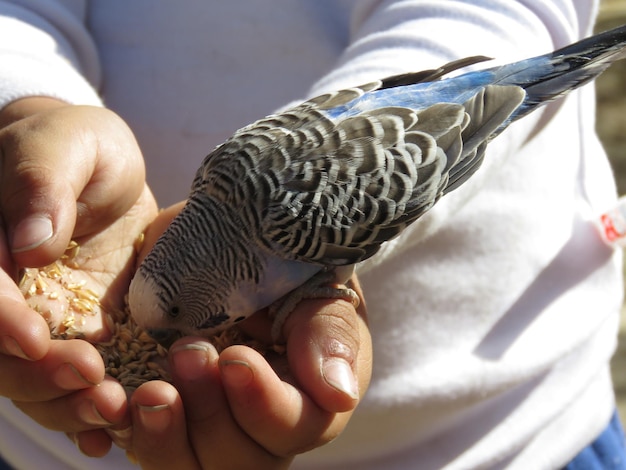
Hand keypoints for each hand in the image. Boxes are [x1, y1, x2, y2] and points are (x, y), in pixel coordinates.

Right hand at [0, 98, 157, 455]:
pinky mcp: (90, 337)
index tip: (38, 336)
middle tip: (93, 380)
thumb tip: (29, 238)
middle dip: (41, 376)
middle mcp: (10, 299)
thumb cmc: (79, 147)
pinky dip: (92, 411)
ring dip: (70, 405)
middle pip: (3, 355)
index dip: (0, 321)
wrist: (108, 173)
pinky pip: (80, 382)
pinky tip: (118, 430)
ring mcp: (48, 323)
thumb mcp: (65, 144)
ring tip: (117, 410)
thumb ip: (40, 181)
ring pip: (38, 380)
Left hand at [128, 204, 371, 468]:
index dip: (264, 404)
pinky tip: (113, 399)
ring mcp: (211, 423)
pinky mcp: (168, 412)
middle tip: (187, 355)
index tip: (235, 359)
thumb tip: (339, 395)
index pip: (297, 426)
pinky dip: (125, 426)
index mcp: (310, 397)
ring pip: (188, 465)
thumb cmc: (292, 268)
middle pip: (241, 461)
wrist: (246, 250)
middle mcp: (261, 424)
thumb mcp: (319, 287)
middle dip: (211, 416)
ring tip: (149, 392)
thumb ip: (330, 333)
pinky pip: (143, 440)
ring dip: (165, 435)